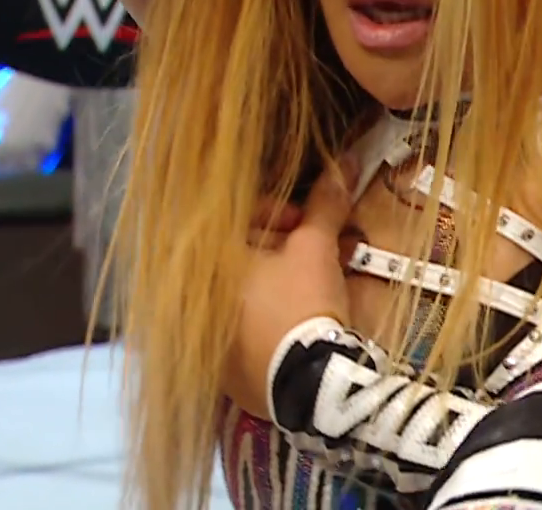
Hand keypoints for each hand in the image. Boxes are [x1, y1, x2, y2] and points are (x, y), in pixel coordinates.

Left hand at [229, 160, 355, 413]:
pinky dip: (270, 320)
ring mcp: (208, 341)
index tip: (301, 222)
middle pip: (238, 258)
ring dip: (278, 283)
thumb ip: (325, 203)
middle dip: (280, 248)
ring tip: (319, 286)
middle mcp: (195, 302)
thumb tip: (346, 158)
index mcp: (207, 265)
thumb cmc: (301, 303)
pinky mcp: (225, 373)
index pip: (233, 221)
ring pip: (243, 296)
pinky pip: (245, 333)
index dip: (273, 214)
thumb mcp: (315, 246)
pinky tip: (301, 321)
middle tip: (316, 251)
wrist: (310, 383)